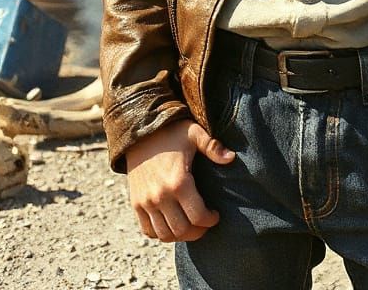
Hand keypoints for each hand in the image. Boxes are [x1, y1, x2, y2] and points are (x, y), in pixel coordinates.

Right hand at [125, 118, 234, 242]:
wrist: (139, 132)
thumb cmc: (171, 132)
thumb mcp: (194, 133)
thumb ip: (213, 146)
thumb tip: (231, 158)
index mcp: (178, 182)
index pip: (198, 216)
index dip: (210, 220)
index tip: (215, 215)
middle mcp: (160, 196)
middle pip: (182, 230)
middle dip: (198, 231)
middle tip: (205, 223)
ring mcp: (146, 202)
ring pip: (165, 235)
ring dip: (180, 235)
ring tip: (190, 225)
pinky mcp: (136, 204)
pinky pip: (148, 230)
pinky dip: (161, 233)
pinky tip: (172, 224)